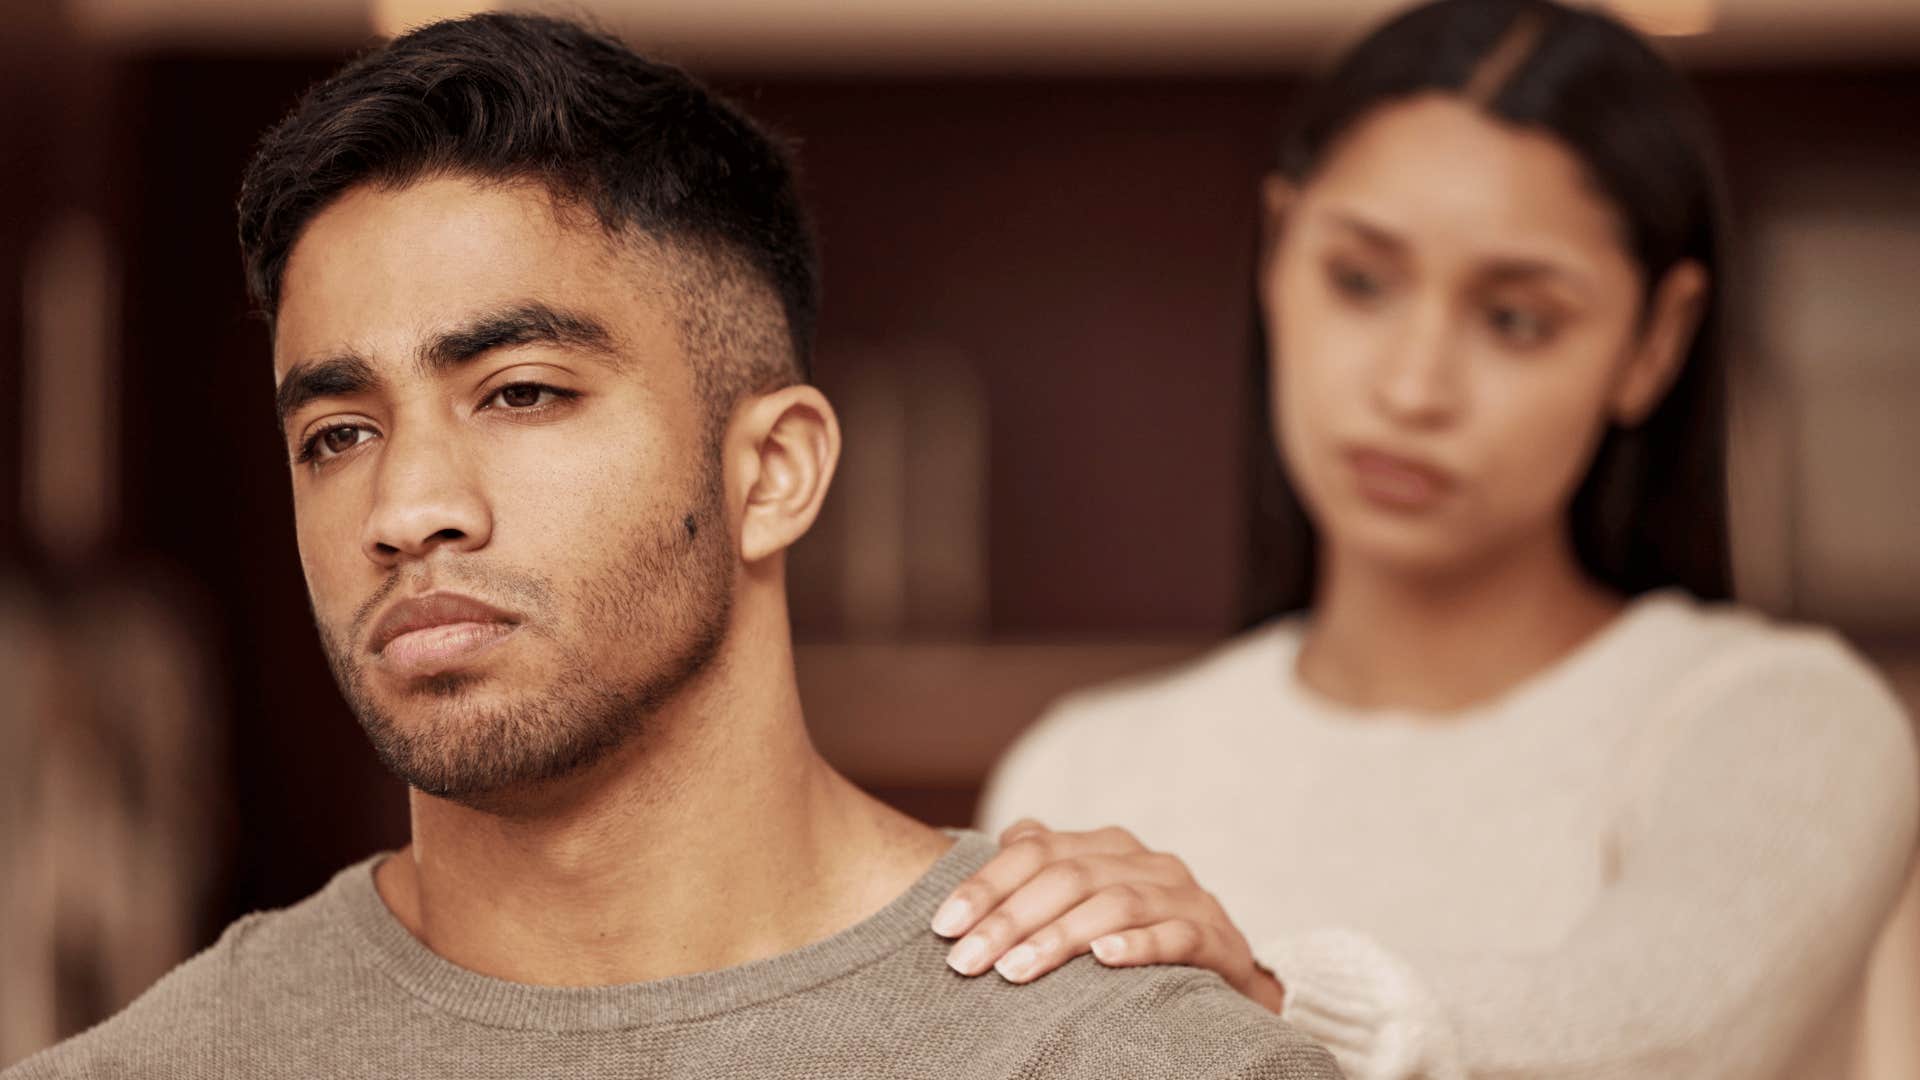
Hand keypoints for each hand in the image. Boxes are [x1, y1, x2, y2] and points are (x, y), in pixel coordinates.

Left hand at [932, 820, 1285, 1011]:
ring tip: (1014, 971)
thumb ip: (1044, 870)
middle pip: (1067, 877)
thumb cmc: (1137, 935)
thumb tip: (994, 840)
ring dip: (1059, 938)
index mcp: (1107, 844)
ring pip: (1115, 905)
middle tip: (965, 962)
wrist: (1225, 971)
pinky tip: (1103, 960)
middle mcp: (1145, 861)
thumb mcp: (1088, 898)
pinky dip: (1139, 946)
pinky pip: (1176, 936)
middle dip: (1008, 920)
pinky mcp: (1217, 938)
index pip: (1036, 849)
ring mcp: (1185, 896)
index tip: (942, 926)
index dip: (985, 885)